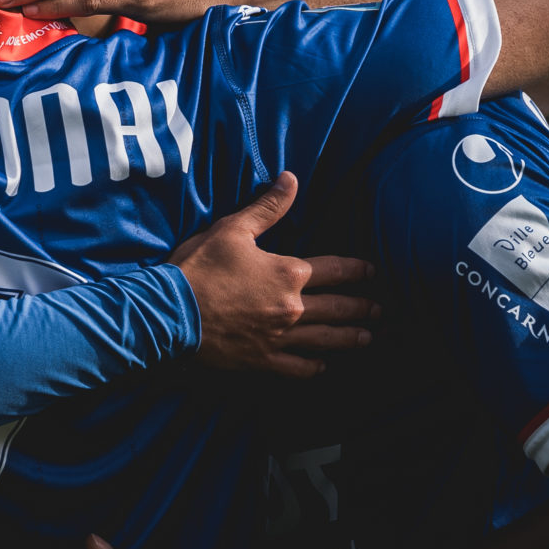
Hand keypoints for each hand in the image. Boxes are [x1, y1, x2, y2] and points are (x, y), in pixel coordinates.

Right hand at [167, 174, 375, 377]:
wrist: (170, 313)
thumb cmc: (199, 268)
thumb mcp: (232, 229)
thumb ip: (267, 208)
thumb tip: (291, 179)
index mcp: (288, 273)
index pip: (335, 270)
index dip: (357, 271)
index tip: (371, 272)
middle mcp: (293, 308)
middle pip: (339, 308)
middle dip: (363, 308)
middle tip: (378, 310)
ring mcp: (281, 338)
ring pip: (328, 340)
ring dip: (351, 338)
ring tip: (366, 338)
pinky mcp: (264, 362)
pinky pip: (301, 368)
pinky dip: (317, 366)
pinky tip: (324, 364)